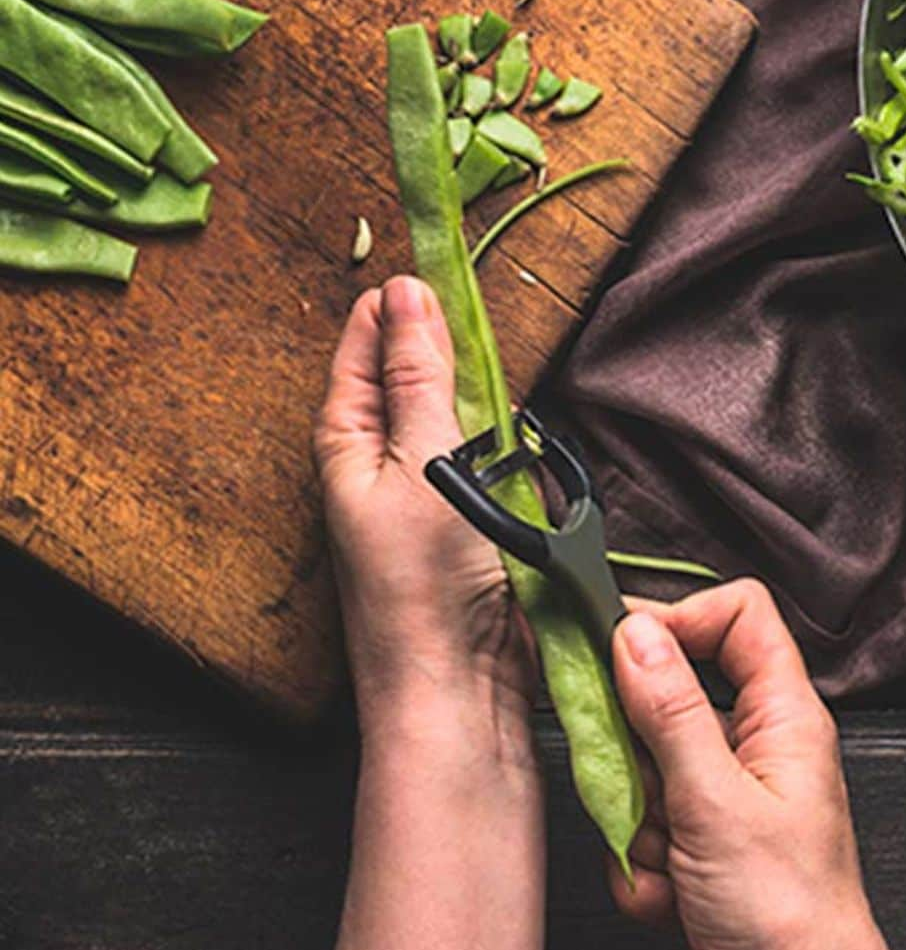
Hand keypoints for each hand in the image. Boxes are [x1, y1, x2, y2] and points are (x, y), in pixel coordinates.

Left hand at [320, 277, 544, 949]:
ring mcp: (423, 492)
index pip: (362, 350)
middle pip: (406, 377)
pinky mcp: (466, 519)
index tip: (429, 261)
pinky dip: (501, 442)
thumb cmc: (424, 584)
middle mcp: (378, 463)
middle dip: (437, 345)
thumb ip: (419, 378)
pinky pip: (483, 459)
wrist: (459, 688)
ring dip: (474, 395)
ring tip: (493, 371)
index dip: (391, 306)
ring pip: (450, 416)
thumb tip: (409, 293)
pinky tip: (516, 436)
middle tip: (468, 306)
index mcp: (346, 442)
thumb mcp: (420, 465)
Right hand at [608, 580, 889, 949]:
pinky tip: (675, 893)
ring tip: (675, 860)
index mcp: (783, 715)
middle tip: (638, 781)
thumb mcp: (718, 805)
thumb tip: (635, 632)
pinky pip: (642, 816)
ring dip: (642, 817)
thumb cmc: (790, 918)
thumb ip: (672, 712)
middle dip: (640, 748)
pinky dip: (645, 859)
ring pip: (645, 760)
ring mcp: (720, 789)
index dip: (682, 616)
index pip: (737, 614)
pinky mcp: (696, 832)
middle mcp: (752, 741)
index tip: (624, 645)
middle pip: (669, 689)